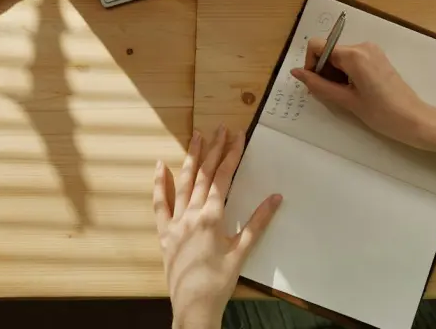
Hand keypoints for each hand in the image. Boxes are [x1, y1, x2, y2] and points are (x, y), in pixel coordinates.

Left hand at [154, 127, 281, 328]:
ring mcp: (175, 222)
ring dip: (192, 158)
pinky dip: (159, 184)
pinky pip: (160, 204)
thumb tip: (276, 198)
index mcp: (212, 216)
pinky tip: (160, 166)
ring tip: (197, 136)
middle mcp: (192, 214)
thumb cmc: (220, 281)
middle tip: (221, 128)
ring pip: (183, 183)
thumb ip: (258, 222)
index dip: (232, 154)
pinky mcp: (164, 233)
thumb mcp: (242, 251)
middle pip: (204, 174)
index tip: (238, 135)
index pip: (223, 177)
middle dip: (214, 149)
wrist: (194, 307)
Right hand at [291, 40, 435, 148]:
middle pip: (329, 51)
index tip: (315, 85)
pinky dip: (346, 73)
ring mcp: (372, 50)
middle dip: (323, 71)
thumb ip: (319, 85)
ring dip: (334, 74)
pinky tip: (354, 91)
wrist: (414, 120)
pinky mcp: (377, 57)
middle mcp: (362, 46)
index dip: (311, 64)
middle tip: (331, 95)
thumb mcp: (346, 101)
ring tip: (345, 96)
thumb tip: (296, 72)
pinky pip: (352, 59)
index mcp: (354, 54)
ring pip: (340, 56)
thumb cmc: (381, 113)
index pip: (318, 45)